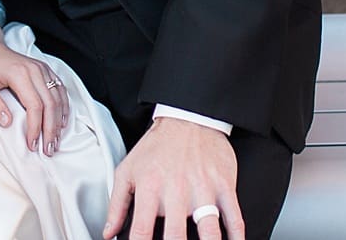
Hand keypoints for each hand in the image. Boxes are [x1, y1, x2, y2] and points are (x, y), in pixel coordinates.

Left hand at [0, 39, 69, 155]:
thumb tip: (6, 123)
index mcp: (19, 73)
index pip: (34, 105)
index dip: (35, 127)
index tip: (32, 145)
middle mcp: (35, 70)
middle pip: (50, 104)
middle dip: (51, 130)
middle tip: (48, 150)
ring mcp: (42, 69)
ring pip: (58, 98)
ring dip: (59, 122)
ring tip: (55, 141)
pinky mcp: (45, 70)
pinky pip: (60, 89)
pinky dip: (63, 107)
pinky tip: (62, 122)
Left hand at [103, 117, 243, 239]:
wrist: (189, 117)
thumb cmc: (157, 146)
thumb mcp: (127, 170)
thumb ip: (117, 203)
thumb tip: (108, 232)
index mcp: (150, 188)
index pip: (140, 231)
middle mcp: (176, 190)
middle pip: (176, 236)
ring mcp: (203, 188)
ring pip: (209, 231)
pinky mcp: (224, 185)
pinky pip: (234, 216)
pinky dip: (237, 235)